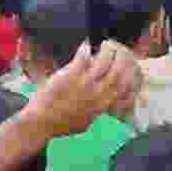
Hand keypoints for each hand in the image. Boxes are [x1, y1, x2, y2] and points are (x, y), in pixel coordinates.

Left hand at [25, 41, 139, 138]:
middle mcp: (97, 93)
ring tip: (106, 45)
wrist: (41, 122)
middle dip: (122, 58)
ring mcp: (84, 83)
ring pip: (104, 61)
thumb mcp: (86, 122)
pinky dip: (86, 49)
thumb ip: (97, 110)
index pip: (125, 86)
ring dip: (107, 51)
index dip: (130, 73)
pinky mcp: (70, 75)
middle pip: (118, 71)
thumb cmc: (61, 125)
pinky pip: (83, 57)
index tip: (130, 65)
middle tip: (119, 50)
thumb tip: (105, 102)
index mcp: (102, 105)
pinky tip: (86, 45)